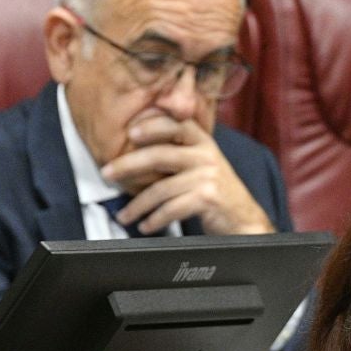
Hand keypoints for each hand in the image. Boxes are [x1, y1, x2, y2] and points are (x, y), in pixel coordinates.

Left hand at [104, 114, 272, 235]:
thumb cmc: (216, 191)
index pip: (174, 124)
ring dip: (137, 205)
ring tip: (124, 216)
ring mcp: (208, 176)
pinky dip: (155, 220)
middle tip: (107, 174)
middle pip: (159, 155)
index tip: (130, 132)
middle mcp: (206, 155)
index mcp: (203, 141)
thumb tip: (135, 153)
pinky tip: (146, 226)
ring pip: (161, 188)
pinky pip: (172, 208)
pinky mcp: (208, 198)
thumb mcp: (202, 163)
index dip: (151, 125)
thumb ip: (178, 152)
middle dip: (127, 165)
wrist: (243, 217)